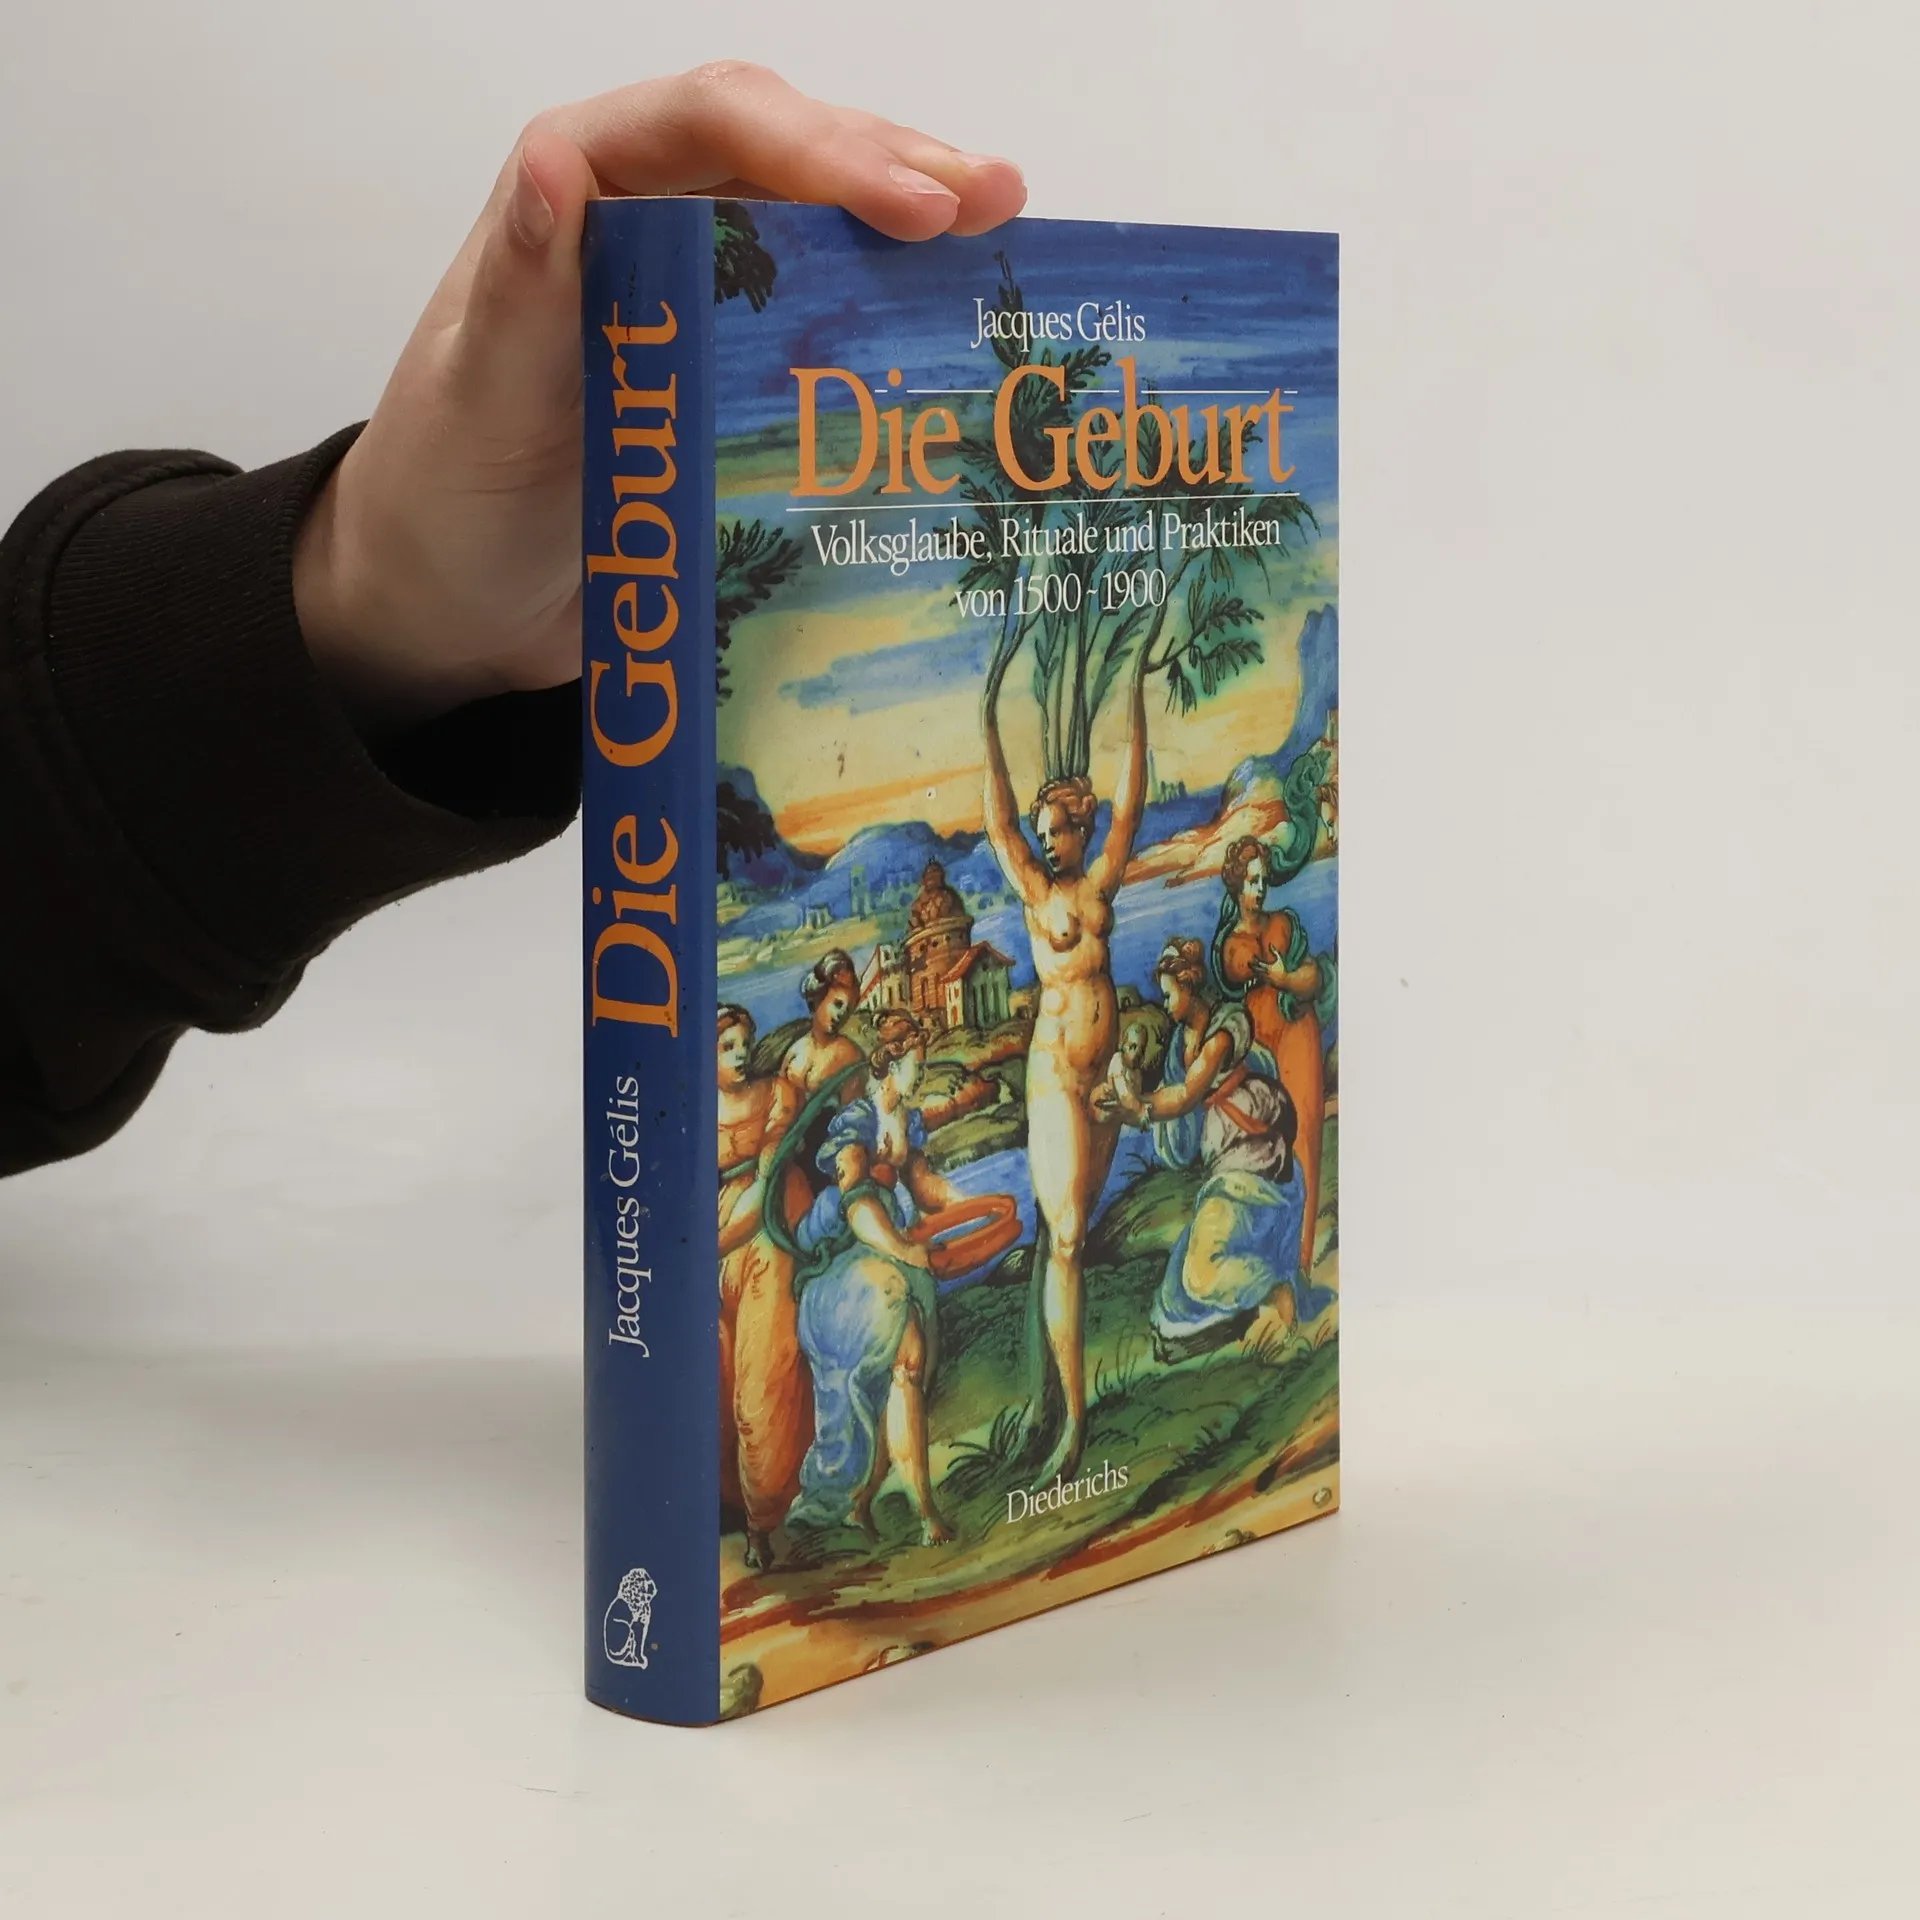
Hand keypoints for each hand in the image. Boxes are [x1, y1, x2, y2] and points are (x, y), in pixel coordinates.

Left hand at [293, 63, 1024, 730]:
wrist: (455, 606)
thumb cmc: (449, 494)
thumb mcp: (480, 395)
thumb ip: (523, 289)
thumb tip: (557, 168)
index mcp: (584, 194)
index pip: (715, 125)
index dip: (822, 150)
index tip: (910, 207)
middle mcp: (655, 228)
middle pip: (793, 160)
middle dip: (898, 172)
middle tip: (997, 207)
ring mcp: (707, 308)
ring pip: (825, 237)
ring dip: (916, 236)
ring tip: (1004, 239)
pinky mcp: (739, 386)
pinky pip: (829, 336)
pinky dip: (898, 328)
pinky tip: (961, 335)